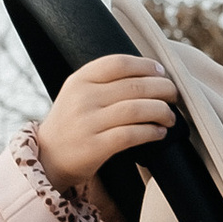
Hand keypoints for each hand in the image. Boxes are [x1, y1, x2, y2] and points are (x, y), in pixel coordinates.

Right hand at [33, 56, 175, 215]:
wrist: (48, 158)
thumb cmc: (73, 122)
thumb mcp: (79, 93)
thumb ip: (106, 80)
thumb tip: (152, 72)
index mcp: (80, 79)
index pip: (119, 63)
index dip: (146, 66)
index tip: (162, 72)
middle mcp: (82, 98)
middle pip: (133, 86)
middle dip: (162, 89)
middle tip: (174, 95)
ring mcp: (87, 123)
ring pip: (136, 110)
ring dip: (161, 111)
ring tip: (170, 116)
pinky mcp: (94, 147)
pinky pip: (131, 135)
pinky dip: (151, 132)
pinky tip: (160, 132)